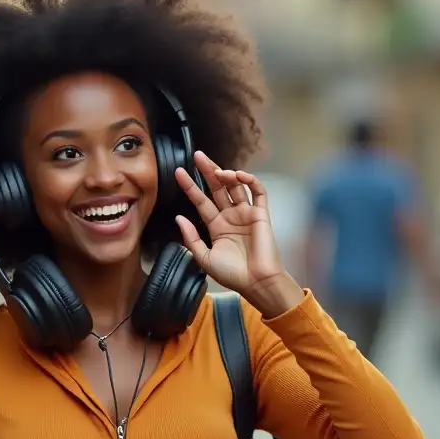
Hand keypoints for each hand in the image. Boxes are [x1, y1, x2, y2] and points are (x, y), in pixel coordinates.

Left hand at [174, 151, 303, 316]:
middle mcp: (231, 217)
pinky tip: (239, 176)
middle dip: (207, 171)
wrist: (256, 283)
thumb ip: (191, 237)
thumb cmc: (232, 274)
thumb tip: (179, 218)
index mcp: (217, 226)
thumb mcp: (204, 257)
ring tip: (217, 172)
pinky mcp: (261, 214)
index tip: (178, 172)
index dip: (190, 186)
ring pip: (236, 186)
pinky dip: (250, 180)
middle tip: (197, 155)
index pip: (201, 200)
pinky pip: (258, 192)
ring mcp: (246, 214)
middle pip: (217, 188)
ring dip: (226, 175)